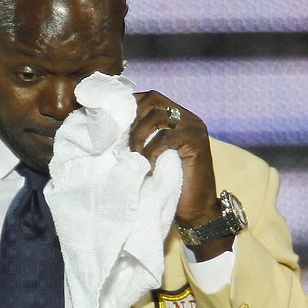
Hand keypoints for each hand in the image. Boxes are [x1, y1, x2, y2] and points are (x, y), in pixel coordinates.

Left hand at [130, 90, 232, 259]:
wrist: (195, 210)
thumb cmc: (169, 186)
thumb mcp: (152, 156)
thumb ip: (142, 138)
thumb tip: (111, 128)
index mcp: (178, 116)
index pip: (150, 97)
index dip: (129, 105)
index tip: (113, 123)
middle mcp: (188, 117)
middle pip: (153, 98)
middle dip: (132, 117)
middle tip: (122, 140)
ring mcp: (194, 128)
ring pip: (158, 116)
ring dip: (138, 135)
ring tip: (134, 156)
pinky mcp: (196, 143)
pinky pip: (166, 137)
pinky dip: (151, 151)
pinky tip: (148, 167)